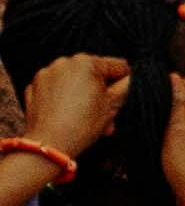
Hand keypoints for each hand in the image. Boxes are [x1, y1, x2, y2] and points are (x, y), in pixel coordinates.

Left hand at [15, 50, 126, 172]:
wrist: (50, 143)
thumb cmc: (83, 124)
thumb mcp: (113, 104)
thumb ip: (126, 85)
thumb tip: (129, 78)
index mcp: (87, 62)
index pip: (117, 66)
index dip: (124, 83)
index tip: (121, 99)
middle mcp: (64, 62)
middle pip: (93, 74)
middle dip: (101, 91)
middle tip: (105, 113)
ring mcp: (46, 74)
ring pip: (74, 81)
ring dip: (83, 95)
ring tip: (87, 117)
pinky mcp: (33, 87)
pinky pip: (56, 88)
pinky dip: (63, 98)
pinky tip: (68, 114)